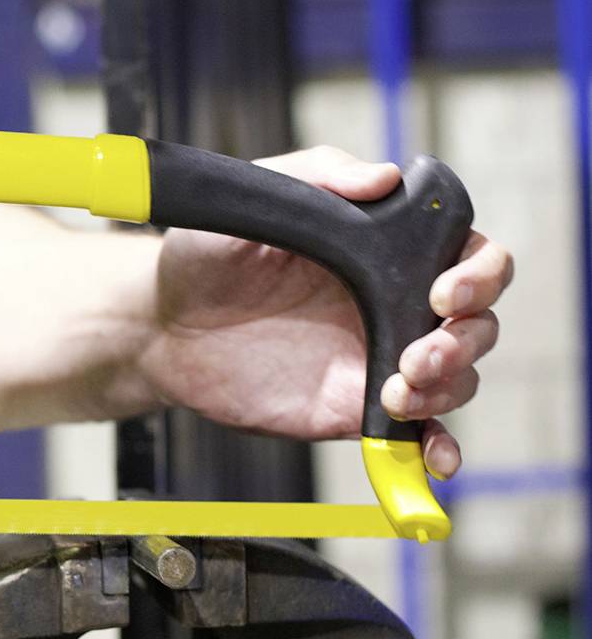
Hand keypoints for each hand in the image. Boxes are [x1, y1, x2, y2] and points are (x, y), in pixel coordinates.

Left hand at [140, 146, 511, 478]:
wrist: (162, 325)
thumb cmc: (207, 253)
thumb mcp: (257, 199)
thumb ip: (318, 177)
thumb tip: (386, 177)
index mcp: (386, 250)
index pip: (470, 254)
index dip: (478, 273)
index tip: (440, 292)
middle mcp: (395, 303)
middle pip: (478, 322)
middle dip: (466, 339)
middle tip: (420, 354)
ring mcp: (378, 358)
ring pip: (457, 378)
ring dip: (448, 389)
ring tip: (398, 390)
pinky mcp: (355, 408)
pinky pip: (415, 433)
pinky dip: (438, 449)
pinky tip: (436, 460)